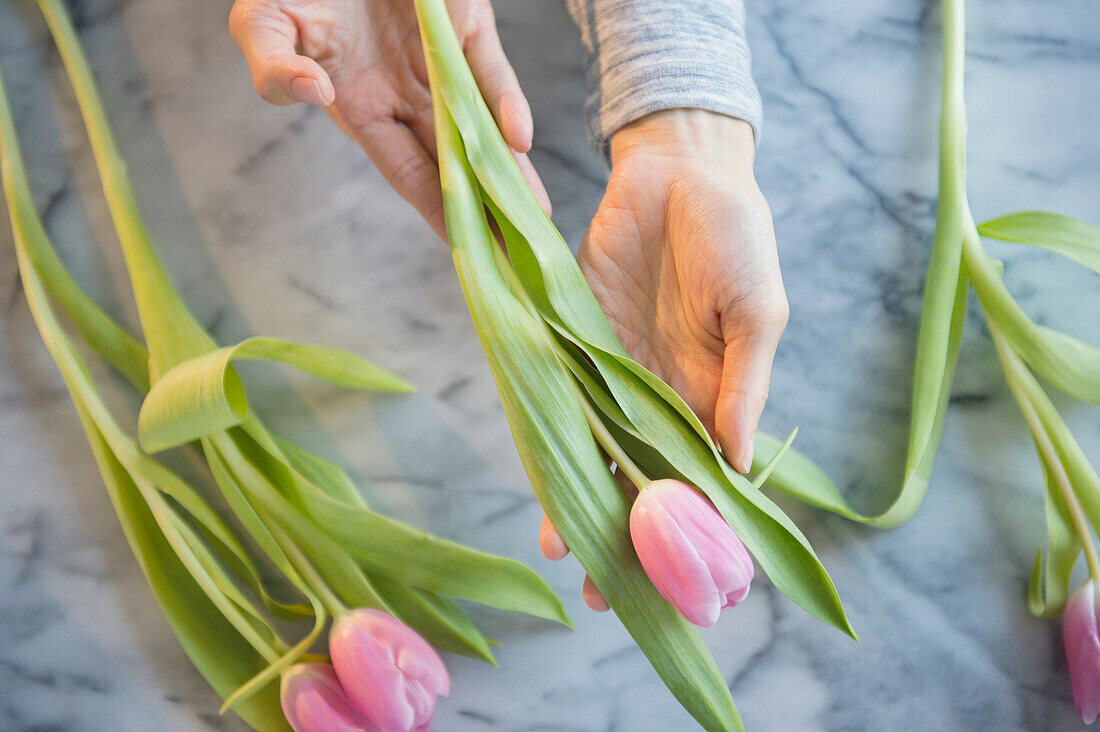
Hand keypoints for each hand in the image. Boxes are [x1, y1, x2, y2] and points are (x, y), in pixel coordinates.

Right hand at [229, 0, 548, 236]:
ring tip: (534, 214)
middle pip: (455, 162)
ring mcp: (441, 60)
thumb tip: (313, 93)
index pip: (408, 173)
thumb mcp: (262, 24)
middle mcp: (409, 92)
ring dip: (509, 168)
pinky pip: (489, 68)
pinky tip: (518, 137)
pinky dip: (505, 101)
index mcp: (363, 107)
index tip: (466, 253)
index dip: (437, 212)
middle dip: (487, 207)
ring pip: (482, 125)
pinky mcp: (466, 22)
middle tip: (517, 255)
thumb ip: (274, 69)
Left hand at [541, 109, 787, 610]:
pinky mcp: (573, 342)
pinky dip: (551, 442)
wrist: (679, 171)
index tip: (686, 586)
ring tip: (566, 559)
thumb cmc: (734, 236)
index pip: (702, 481)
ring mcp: (613, 374)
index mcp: (712, 397)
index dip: (694, 532)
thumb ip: (743, 385)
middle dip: (626, 537)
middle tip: (607, 595)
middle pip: (641, 481)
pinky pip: (559, 400)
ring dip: (581, 505)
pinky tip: (542, 483)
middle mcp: (659, 397)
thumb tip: (736, 462)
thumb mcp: (757, 311)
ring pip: (594, 453)